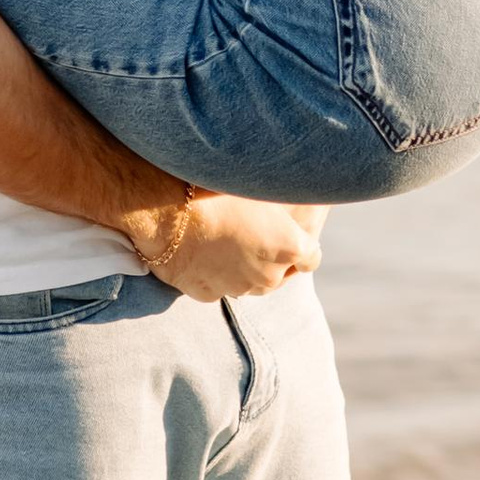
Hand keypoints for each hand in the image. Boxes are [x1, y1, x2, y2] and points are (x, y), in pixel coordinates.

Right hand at [125, 193, 323, 299]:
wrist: (168, 210)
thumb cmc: (216, 187)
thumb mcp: (259, 185)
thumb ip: (281, 202)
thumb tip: (289, 193)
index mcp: (290, 248)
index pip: (311, 258)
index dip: (301, 244)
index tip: (289, 234)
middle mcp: (269, 275)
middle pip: (281, 274)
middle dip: (272, 258)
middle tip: (254, 234)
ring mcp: (237, 288)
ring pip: (249, 282)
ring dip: (243, 268)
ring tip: (226, 241)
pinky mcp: (207, 294)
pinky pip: (217, 286)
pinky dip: (213, 274)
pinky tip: (202, 252)